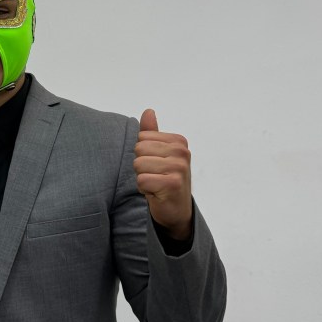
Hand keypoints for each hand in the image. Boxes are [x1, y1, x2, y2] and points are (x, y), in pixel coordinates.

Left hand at [134, 109, 192, 239]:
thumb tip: (148, 111)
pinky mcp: (173, 184)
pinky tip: (156, 193)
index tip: (156, 166)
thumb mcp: (159, 154)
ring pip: (139, 165)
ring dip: (143, 178)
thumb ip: (151, 133)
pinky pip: (142, 180)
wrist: (176, 210)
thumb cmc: (165, 179)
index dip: (143, 154)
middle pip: (138, 150)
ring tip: (156, 184)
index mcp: (179, 141)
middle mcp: (182, 152)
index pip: (141, 138)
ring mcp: (179, 168)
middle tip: (155, 177)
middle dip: (141, 167)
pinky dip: (145, 190)